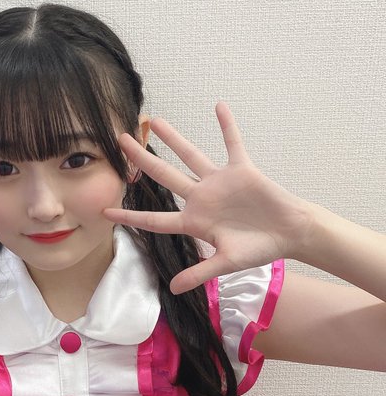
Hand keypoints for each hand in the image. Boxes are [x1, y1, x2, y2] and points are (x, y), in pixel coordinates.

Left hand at [103, 101, 315, 294]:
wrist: (289, 234)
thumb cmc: (258, 249)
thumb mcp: (226, 264)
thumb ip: (199, 274)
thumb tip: (173, 290)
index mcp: (193, 221)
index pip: (154, 218)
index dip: (130, 215)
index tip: (105, 210)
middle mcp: (200, 198)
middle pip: (164, 176)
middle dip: (141, 159)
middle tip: (119, 141)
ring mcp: (219, 182)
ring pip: (191, 155)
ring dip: (174, 138)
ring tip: (155, 121)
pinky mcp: (241, 169)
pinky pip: (233, 143)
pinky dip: (227, 126)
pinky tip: (218, 106)